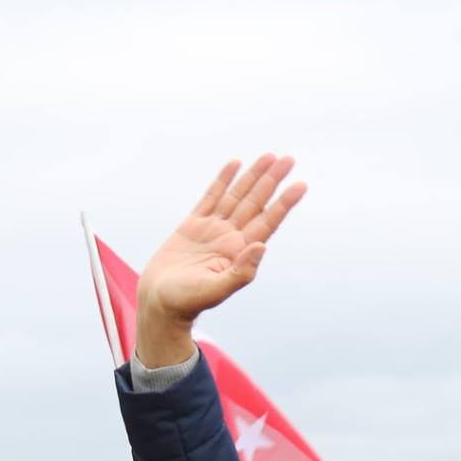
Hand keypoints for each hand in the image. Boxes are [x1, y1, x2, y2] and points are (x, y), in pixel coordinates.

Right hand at [134, 155, 307, 367]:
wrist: (159, 303)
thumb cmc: (186, 302)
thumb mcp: (216, 290)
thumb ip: (240, 271)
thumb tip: (262, 246)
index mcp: (239, 252)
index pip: (267, 222)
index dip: (284, 203)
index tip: (301, 185)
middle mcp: (230, 238)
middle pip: (256, 203)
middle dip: (272, 181)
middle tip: (289, 159)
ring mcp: (212, 230)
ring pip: (236, 196)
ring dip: (253, 176)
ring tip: (269, 156)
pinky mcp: (192, 225)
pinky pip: (211, 197)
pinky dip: (223, 180)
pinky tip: (235, 164)